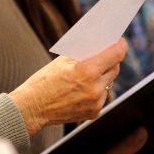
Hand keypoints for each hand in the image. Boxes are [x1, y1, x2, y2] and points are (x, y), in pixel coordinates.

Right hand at [9, 38, 126, 134]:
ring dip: (104, 75)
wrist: (32, 107)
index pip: (116, 54)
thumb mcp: (63, 60)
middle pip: (115, 68)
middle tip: (104, 54)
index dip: (120, 45)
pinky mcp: (94, 112)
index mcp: (88, 71)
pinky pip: (102, 96)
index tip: (120, 41)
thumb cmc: (45, 80)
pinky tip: (83, 88)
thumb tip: (101, 45)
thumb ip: (84, 53)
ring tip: (89, 73)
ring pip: (110, 82)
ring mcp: (96, 102)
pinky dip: (97, 90)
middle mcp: (95, 88)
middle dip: (111, 60)